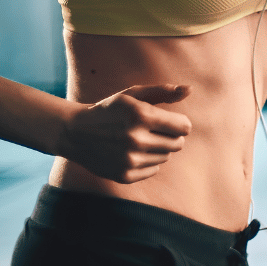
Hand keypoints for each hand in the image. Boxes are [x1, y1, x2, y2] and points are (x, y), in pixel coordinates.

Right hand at [58, 84, 191, 183]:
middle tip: (153, 129)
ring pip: (166, 156)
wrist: (76, 133)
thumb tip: (190, 90)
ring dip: (158, 148)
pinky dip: (148, 161)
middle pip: (178, 143)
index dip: (180, 123)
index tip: (171, 120)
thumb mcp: (133, 94)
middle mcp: (136, 139)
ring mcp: (129, 160)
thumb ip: (163, 92)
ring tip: (139, 139)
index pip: (183, 127)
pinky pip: (154, 169)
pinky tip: (131, 152)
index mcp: (140, 115)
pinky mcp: (125, 175)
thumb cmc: (111, 109)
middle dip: (171, 135)